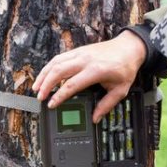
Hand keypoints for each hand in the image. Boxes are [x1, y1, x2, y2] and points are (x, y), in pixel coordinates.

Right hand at [32, 31, 146, 122]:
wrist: (130, 48)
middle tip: (40, 97)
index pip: (71, 85)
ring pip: (55, 62)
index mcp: (96, 70)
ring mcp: (80, 53)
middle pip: (58, 71)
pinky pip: (60, 57)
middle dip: (45, 85)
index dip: (59, 96)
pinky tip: (45, 75)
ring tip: (36, 88)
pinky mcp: (79, 50)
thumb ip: (106, 105)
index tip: (51, 104)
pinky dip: (49, 66)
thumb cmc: (125, 67)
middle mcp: (85, 60)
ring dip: (44, 74)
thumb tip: (95, 118)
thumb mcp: (120, 90)